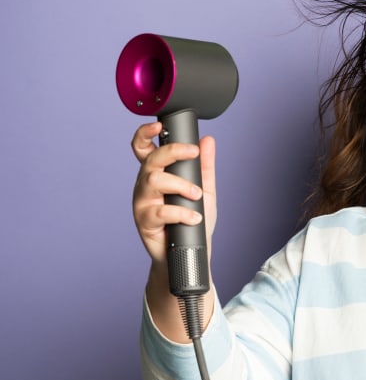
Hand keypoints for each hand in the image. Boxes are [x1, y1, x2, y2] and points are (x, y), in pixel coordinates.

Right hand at [131, 122, 217, 264]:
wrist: (191, 253)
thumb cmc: (194, 221)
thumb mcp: (205, 191)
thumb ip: (205, 167)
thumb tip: (208, 141)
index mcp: (157, 174)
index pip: (144, 149)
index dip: (145, 134)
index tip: (158, 126)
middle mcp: (146, 185)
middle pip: (151, 160)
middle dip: (171, 152)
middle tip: (192, 153)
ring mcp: (143, 203)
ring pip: (153, 181)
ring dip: (179, 185)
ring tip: (196, 196)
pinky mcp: (144, 221)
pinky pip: (160, 211)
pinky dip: (181, 213)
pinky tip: (194, 218)